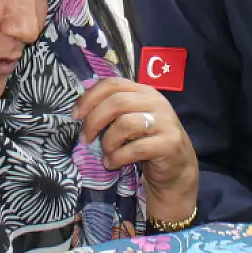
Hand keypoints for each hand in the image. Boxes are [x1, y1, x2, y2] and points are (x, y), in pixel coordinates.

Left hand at [73, 78, 197, 221]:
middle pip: (116, 102)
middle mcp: (156, 102)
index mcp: (143, 91)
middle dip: (94, 121)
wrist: (176, 168)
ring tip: (106, 154)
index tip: (75, 116)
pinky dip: (118, 157)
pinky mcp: (169, 143)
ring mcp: (165, 121)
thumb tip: (79, 111)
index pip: (112, 84)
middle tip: (85, 139)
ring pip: (125, 124)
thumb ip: (112, 110)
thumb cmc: (146, 141)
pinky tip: (113, 163)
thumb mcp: (130, 120)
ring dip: (108, 142)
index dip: (90, 98)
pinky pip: (135, 148)